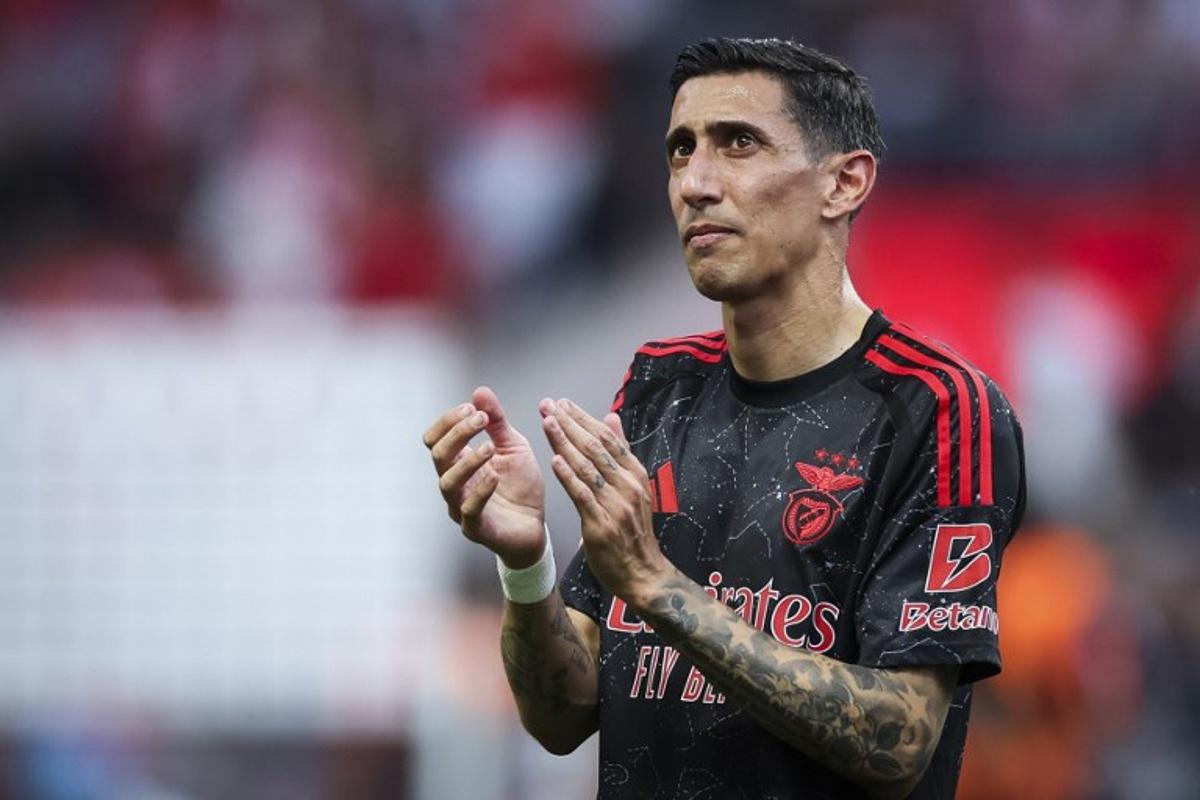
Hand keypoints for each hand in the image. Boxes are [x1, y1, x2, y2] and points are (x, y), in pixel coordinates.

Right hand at [423, 386, 545, 567]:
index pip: (435, 438)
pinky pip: (469, 510)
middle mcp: (454, 484)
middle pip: (438, 455)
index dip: (449, 421)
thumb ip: (496, 422)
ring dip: (467, 461)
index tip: (473, 408)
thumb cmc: (519, 487)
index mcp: (457, 463)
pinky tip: (495, 475)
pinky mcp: (476, 528)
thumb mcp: (512, 446)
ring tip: (489, 447)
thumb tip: (479, 391)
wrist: (535, 525)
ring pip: (447, 483)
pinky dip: (481, 490)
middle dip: (458, 433)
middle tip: (481, 420)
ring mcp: (461, 507)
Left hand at [539, 398, 671, 604]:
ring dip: (565, 442)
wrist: (643, 573)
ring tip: (547, 422)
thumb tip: (612, 417)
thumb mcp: (633, 487)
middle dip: (569, 423)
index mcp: (635, 475)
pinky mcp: (601, 525)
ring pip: (587, 467)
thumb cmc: (633, 531)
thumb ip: (620, 453)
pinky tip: (555, 460)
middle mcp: (628, 486)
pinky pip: (583, 496)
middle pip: (595, 448)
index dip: (583, 418)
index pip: (607, 439)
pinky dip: (569, 476)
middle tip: (548, 405)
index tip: (563, 403)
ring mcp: (616, 505)